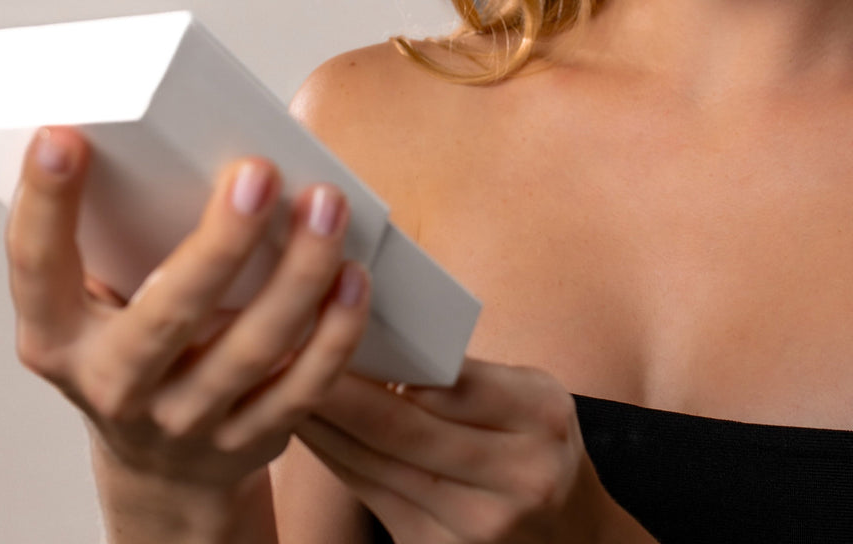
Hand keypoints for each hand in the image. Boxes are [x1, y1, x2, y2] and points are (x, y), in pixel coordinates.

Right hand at [6, 126, 370, 492]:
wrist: (162, 463)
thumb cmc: (138, 343)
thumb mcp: (103, 302)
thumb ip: (129, 236)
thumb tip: (203, 140)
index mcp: (59, 336)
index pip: (37, 267)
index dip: (45, 204)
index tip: (64, 138)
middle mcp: (114, 384)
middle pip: (167, 314)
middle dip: (220, 241)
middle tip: (259, 172)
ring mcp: (183, 419)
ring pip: (251, 349)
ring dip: (298, 273)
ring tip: (327, 206)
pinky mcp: (248, 440)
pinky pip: (302, 387)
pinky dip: (335, 331)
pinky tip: (354, 278)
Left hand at [298, 359, 640, 542]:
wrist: (566, 536)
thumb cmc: (537, 443)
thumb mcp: (532, 395)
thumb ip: (472, 376)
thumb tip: (389, 346)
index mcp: (541, 419)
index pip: (453, 385)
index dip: (388, 366)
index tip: (338, 329)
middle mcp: (515, 477)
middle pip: (406, 430)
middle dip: (340, 392)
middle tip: (290, 352)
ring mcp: (474, 527)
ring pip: (378, 467)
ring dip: (325, 427)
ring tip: (286, 385)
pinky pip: (372, 497)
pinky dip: (337, 459)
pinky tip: (313, 430)